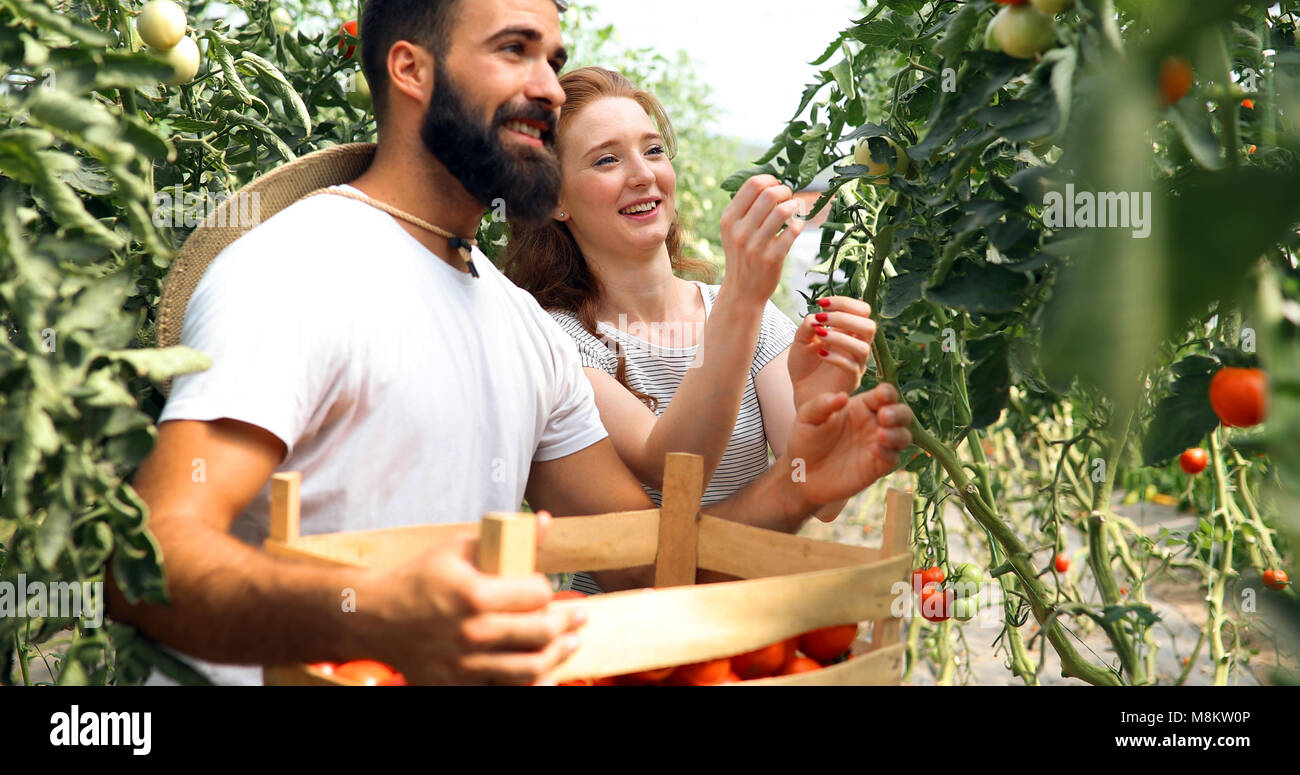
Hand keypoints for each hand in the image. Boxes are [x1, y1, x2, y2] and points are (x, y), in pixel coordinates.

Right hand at [370, 510, 585, 685]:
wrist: (372, 617)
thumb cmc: (418, 578)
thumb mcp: (458, 548)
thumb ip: (507, 538)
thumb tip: (546, 521)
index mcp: (474, 594)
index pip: (537, 594)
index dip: (547, 589)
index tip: (545, 588)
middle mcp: (472, 632)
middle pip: (541, 632)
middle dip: (567, 623)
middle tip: (579, 617)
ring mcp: (464, 663)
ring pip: (530, 667)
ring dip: (558, 655)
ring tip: (569, 644)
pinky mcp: (456, 684)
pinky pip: (504, 688)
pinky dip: (530, 682)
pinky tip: (545, 673)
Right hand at [718, 175, 806, 305]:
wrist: (742, 292)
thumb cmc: (742, 255)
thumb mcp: (733, 231)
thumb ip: (746, 208)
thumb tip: (771, 183)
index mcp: (728, 219)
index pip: (752, 185)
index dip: (770, 180)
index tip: (777, 186)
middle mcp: (739, 231)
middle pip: (769, 194)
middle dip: (785, 191)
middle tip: (788, 197)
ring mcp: (755, 246)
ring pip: (782, 211)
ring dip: (794, 206)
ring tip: (795, 210)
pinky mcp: (772, 258)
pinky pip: (792, 231)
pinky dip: (799, 224)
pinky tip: (797, 226)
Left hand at [785, 384, 914, 505]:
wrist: (802, 474)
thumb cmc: (806, 440)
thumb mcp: (807, 418)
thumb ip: (822, 404)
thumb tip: (841, 396)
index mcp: (862, 406)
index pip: (884, 394)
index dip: (887, 393)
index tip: (882, 395)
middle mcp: (874, 423)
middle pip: (902, 413)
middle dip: (899, 413)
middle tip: (884, 416)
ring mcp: (878, 445)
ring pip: (904, 436)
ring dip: (898, 434)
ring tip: (881, 435)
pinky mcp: (877, 466)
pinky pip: (893, 458)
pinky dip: (888, 453)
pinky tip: (875, 450)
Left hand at [789, 296, 876, 407]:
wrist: (801, 390)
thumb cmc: (804, 364)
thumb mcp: (800, 340)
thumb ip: (807, 326)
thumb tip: (816, 318)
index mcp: (849, 332)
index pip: (862, 311)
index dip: (845, 303)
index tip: (822, 303)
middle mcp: (857, 345)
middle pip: (869, 326)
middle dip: (845, 318)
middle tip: (822, 318)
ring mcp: (857, 364)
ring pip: (863, 348)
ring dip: (840, 337)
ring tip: (820, 334)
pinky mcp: (852, 380)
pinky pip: (852, 367)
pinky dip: (836, 357)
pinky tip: (820, 354)